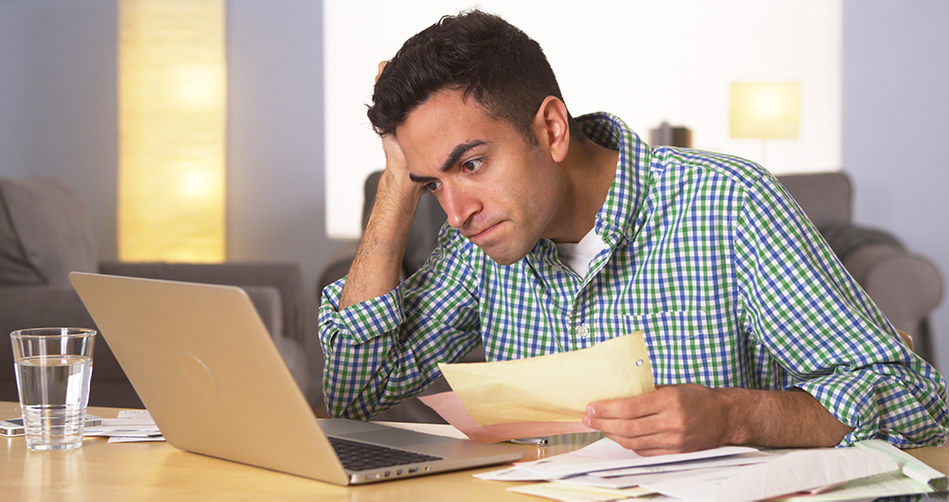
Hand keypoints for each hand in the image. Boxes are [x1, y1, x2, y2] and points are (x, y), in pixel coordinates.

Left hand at [583, 384, 731, 455]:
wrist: (726, 418)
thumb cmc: (699, 398)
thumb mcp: (674, 387)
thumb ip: (647, 392)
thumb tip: (618, 394)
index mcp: (670, 400)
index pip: (629, 408)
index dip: (606, 409)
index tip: (591, 407)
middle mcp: (671, 422)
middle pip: (627, 427)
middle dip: (603, 423)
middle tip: (589, 418)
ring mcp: (674, 441)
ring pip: (632, 442)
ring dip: (612, 435)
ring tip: (600, 426)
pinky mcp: (675, 453)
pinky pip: (644, 451)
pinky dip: (628, 443)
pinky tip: (619, 435)